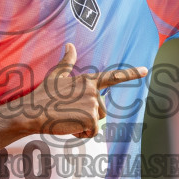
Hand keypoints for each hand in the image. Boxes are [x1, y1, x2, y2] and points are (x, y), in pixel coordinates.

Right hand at [9, 43, 147, 139]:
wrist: (33, 112)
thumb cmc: (43, 95)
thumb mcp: (56, 75)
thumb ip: (67, 61)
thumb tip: (69, 45)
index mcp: (88, 80)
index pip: (113, 76)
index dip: (130, 73)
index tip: (146, 70)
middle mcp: (93, 91)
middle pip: (101, 111)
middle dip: (87, 116)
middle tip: (68, 113)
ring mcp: (93, 104)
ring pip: (96, 122)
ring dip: (84, 125)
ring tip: (67, 119)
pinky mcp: (90, 117)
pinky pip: (92, 132)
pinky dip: (81, 134)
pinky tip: (69, 127)